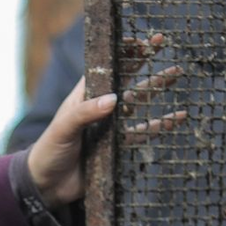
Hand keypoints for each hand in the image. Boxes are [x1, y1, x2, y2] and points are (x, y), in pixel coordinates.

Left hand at [26, 33, 185, 209]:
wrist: (47, 185)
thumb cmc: (49, 150)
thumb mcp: (64, 128)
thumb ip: (86, 113)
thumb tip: (115, 100)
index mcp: (84, 95)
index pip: (105, 66)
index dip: (121, 52)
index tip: (139, 40)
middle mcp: (99, 107)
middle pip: (126, 79)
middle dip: (144, 61)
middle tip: (161, 42)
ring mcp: (110, 126)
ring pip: (138, 103)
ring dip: (156, 88)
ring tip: (176, 74)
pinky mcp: (118, 147)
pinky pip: (143, 133)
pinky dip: (160, 126)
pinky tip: (177, 118)